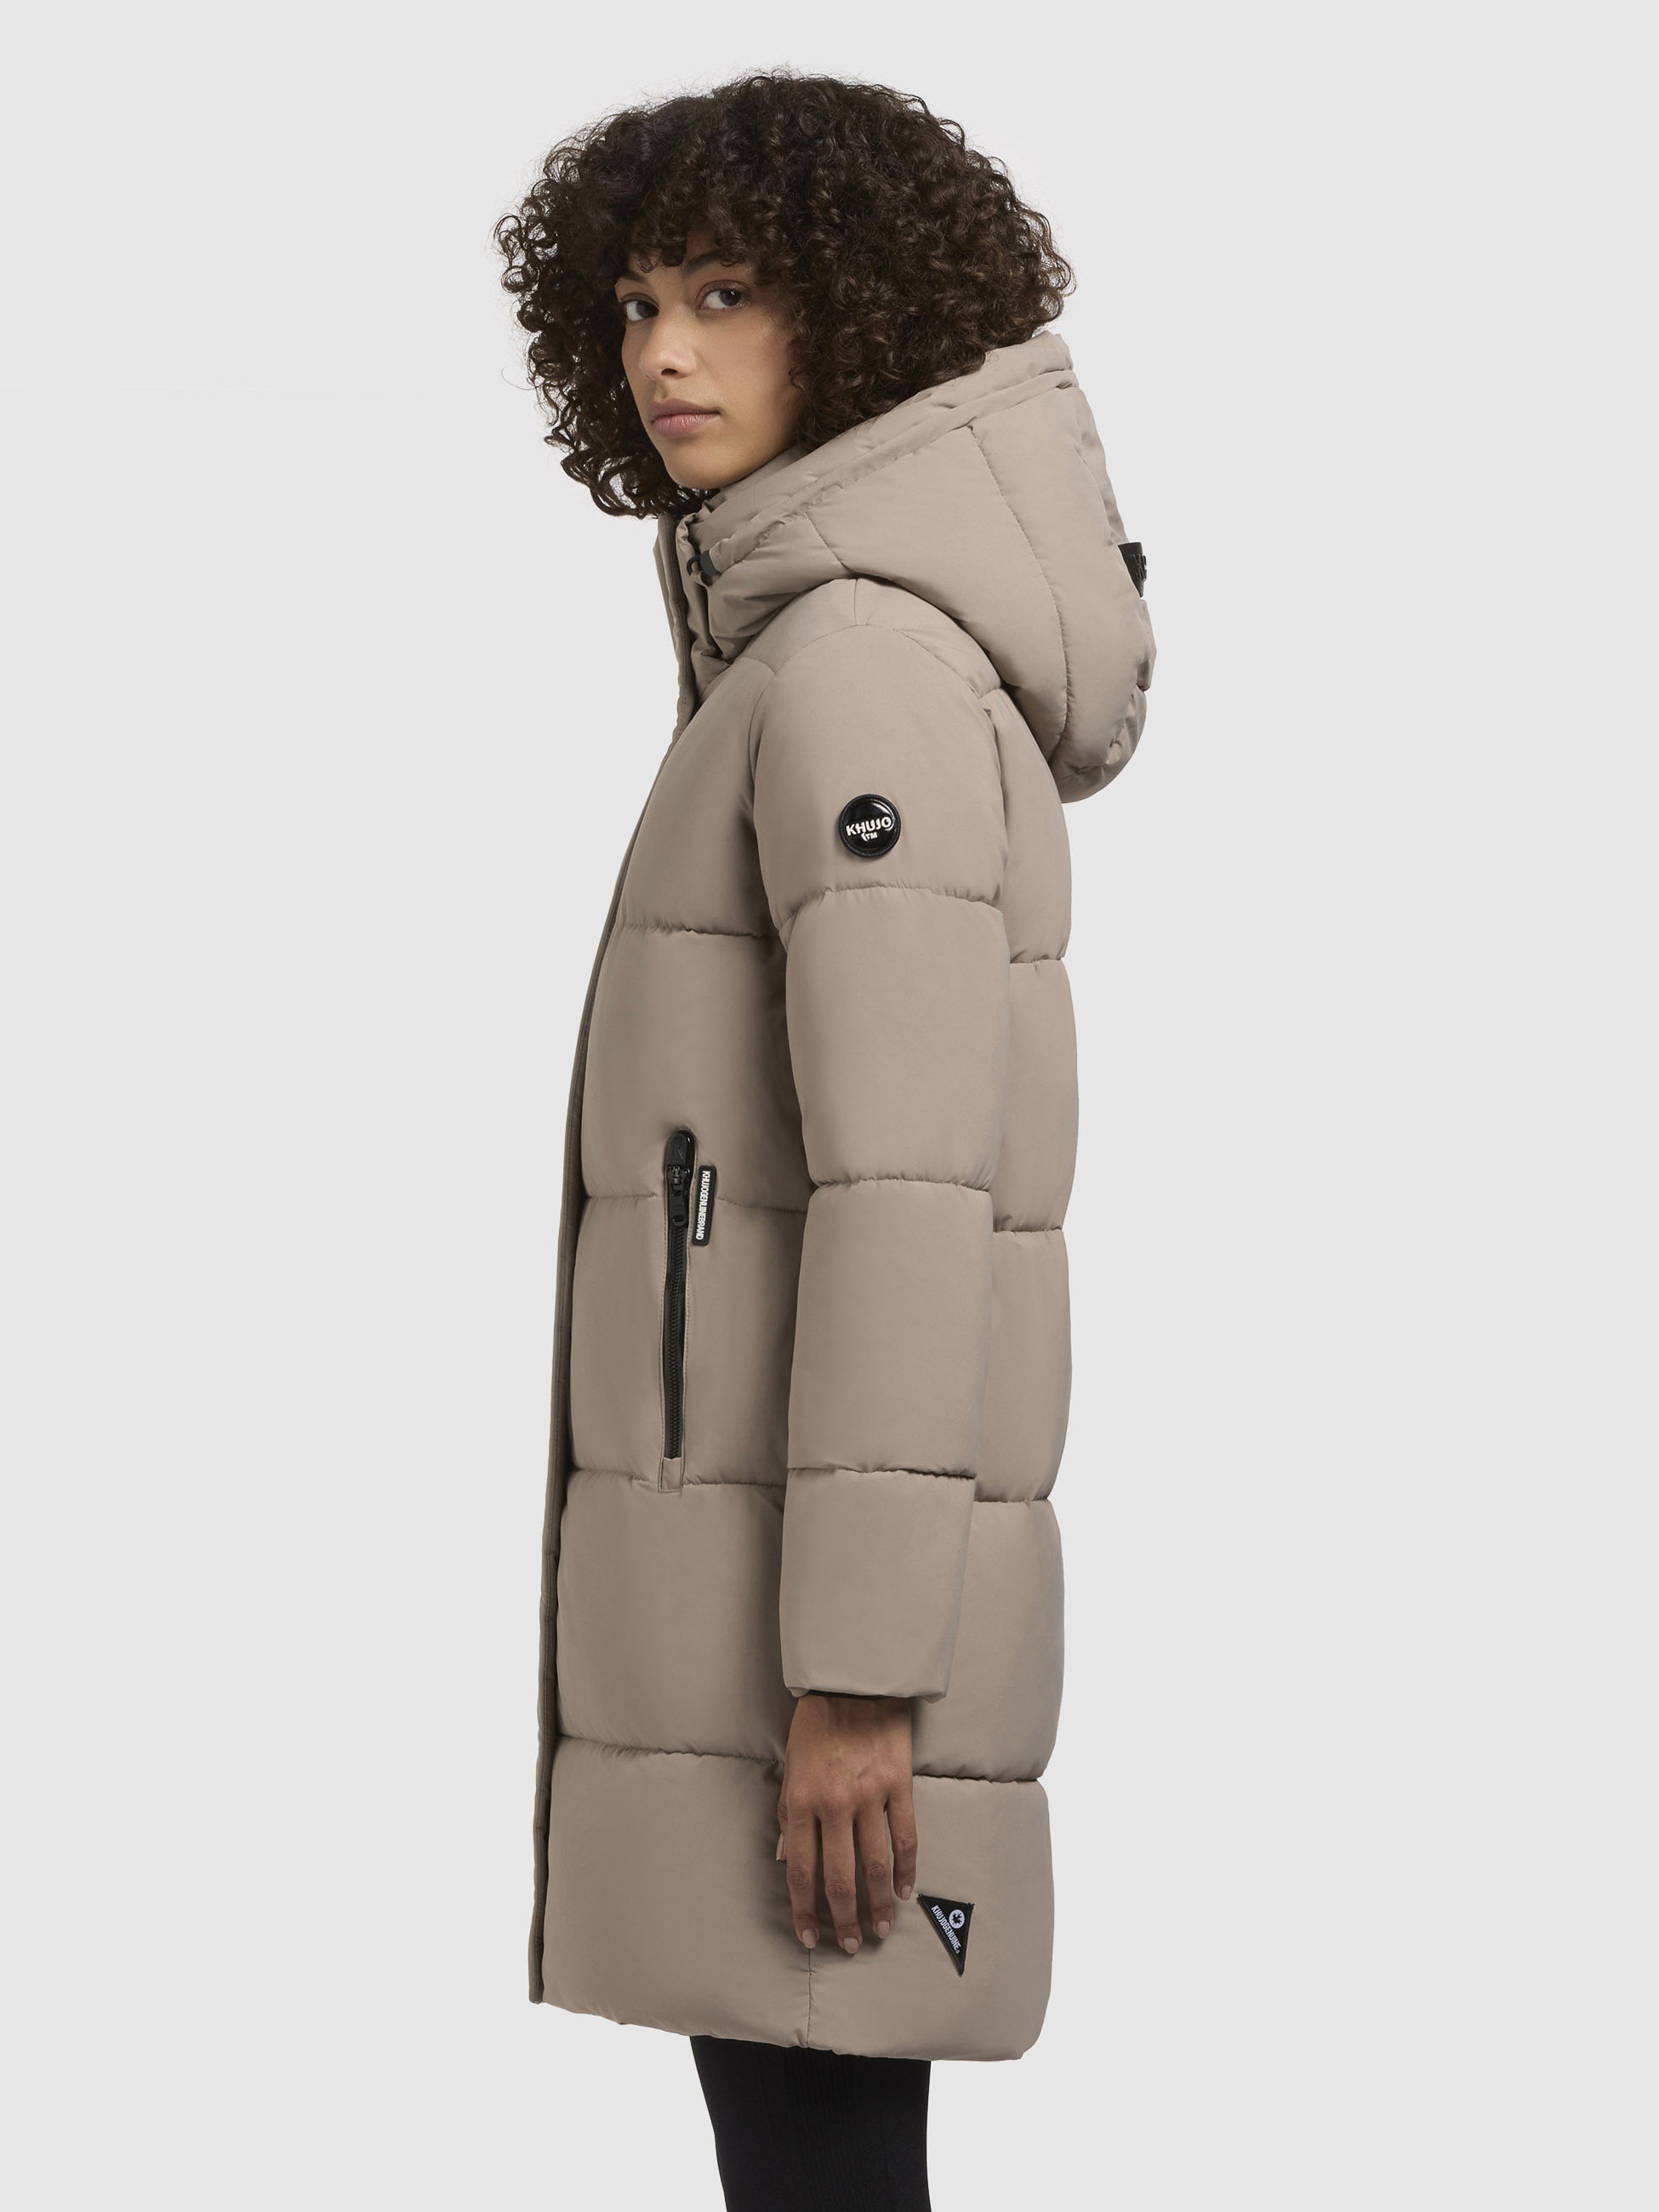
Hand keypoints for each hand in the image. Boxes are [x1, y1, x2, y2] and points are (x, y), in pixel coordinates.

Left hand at [776, 1692, 917, 1953]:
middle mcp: (833, 1804)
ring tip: (880, 1929)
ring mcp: (868, 1795)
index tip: (808, 1936)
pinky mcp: (898, 1784)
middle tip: (850, 1945)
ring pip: (875, 1864)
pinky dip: (906, 1868)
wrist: (853, 1681)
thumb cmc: (816, 1724)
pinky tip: (905, 1890)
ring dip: (878, 1903)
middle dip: (843, 1917)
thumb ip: (789, 1815)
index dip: (804, 1909)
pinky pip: (904, 1836)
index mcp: (801, 1801)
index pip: (800, 1870)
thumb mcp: (790, 1767)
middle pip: (838, 1876)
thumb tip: (789, 1859)